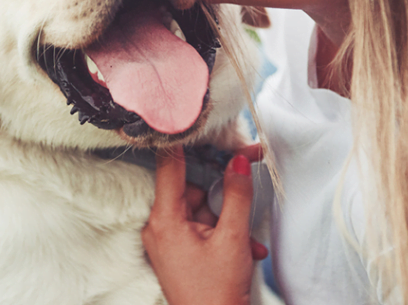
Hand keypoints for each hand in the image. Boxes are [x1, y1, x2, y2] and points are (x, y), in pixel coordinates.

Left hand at [142, 145, 268, 304]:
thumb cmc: (216, 292)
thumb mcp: (232, 238)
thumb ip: (235, 195)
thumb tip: (238, 161)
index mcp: (164, 220)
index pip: (169, 166)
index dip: (185, 142)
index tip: (194, 120)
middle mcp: (160, 227)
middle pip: (191, 188)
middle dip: (221, 193)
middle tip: (247, 178)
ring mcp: (168, 241)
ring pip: (201, 210)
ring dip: (228, 219)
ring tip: (248, 241)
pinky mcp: (178, 252)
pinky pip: (202, 229)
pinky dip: (224, 235)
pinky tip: (245, 250)